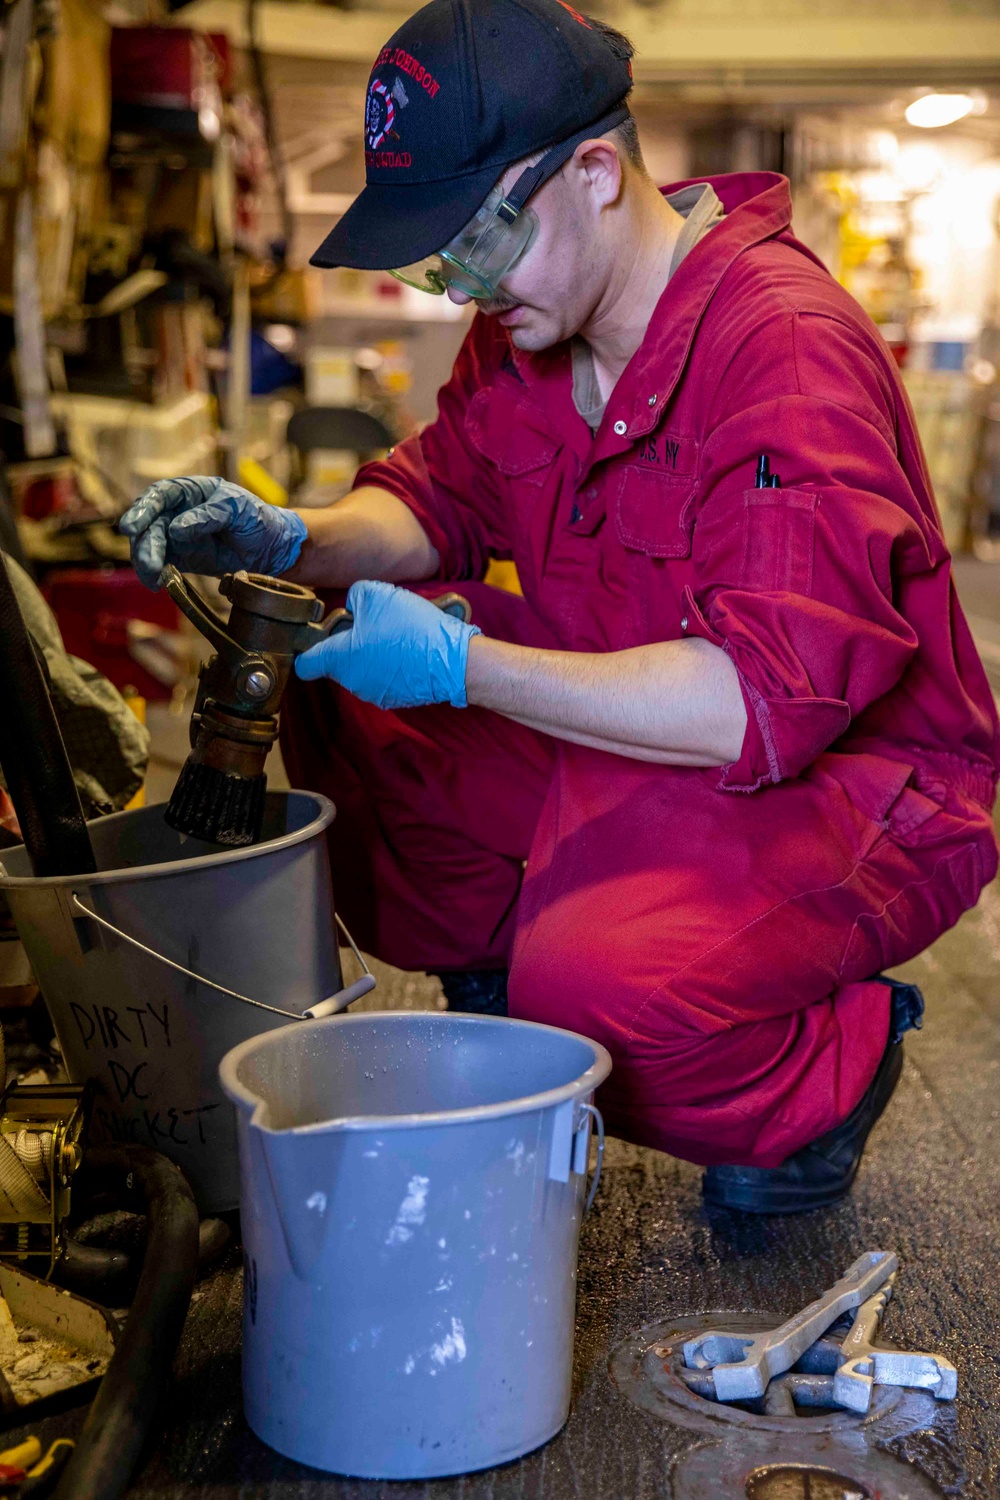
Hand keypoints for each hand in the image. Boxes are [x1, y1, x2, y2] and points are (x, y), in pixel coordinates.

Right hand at [119, 476, 307, 588]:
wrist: (271, 548)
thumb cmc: (256, 520)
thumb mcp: (238, 510)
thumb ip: (209, 515)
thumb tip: (176, 528)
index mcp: (191, 491)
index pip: (161, 495)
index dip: (145, 509)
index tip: (133, 526)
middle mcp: (179, 510)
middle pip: (150, 522)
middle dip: (145, 542)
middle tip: (147, 561)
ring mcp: (177, 534)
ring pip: (152, 544)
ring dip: (147, 559)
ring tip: (152, 575)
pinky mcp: (181, 557)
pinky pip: (162, 563)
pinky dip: (155, 573)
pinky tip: (156, 582)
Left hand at [294, 580, 480, 709]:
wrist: (452, 660)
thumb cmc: (410, 628)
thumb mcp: (376, 594)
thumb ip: (354, 597)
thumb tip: (354, 607)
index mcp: (338, 660)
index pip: (305, 664)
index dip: (308, 647)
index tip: (320, 635)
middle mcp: (351, 682)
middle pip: (337, 662)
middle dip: (350, 643)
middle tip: (373, 624)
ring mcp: (374, 693)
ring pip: (362, 669)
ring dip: (372, 653)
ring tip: (397, 635)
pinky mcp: (396, 698)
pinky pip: (384, 678)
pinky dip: (392, 665)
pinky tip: (410, 649)